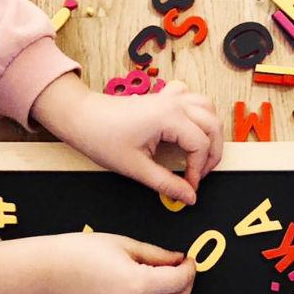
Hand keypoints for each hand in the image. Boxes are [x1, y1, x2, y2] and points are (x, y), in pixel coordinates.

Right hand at [0, 233, 195, 293]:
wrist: (47, 273)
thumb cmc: (80, 252)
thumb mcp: (123, 244)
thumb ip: (156, 255)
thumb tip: (179, 260)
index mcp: (138, 284)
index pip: (180, 280)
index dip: (190, 269)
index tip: (188, 259)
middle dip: (185, 286)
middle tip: (181, 270)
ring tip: (169, 288)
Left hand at [31, 74, 222, 205]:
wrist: (81, 117)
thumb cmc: (102, 137)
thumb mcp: (136, 168)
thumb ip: (166, 184)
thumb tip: (189, 197)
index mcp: (169, 118)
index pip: (201, 145)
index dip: (199, 170)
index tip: (189, 186)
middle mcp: (175, 103)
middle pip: (213, 125)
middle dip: (212, 153)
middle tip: (200, 174)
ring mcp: (170, 97)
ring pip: (208, 108)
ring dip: (210, 131)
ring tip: (201, 154)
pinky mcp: (163, 97)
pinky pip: (192, 97)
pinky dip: (198, 112)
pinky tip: (189, 127)